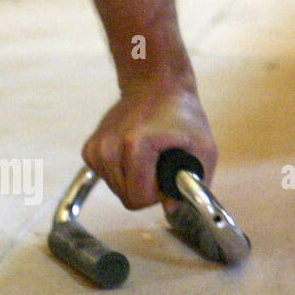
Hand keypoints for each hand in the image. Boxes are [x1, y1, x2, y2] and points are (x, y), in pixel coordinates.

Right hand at [82, 82, 215, 211]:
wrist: (157, 86)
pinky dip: (123, 172)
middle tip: (161, 164)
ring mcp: (96, 148)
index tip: (168, 174)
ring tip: (150, 155)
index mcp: (136, 146)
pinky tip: (135, 153)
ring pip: (116, 189)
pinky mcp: (90, 148)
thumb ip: (194, 182)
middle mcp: (109, 147)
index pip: (138, 198)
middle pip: (126, 197)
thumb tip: (171, 207)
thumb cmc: (183, 116)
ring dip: (135, 180)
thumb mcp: (204, 148)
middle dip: (147, 188)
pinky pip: (107, 177)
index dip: (158, 194)